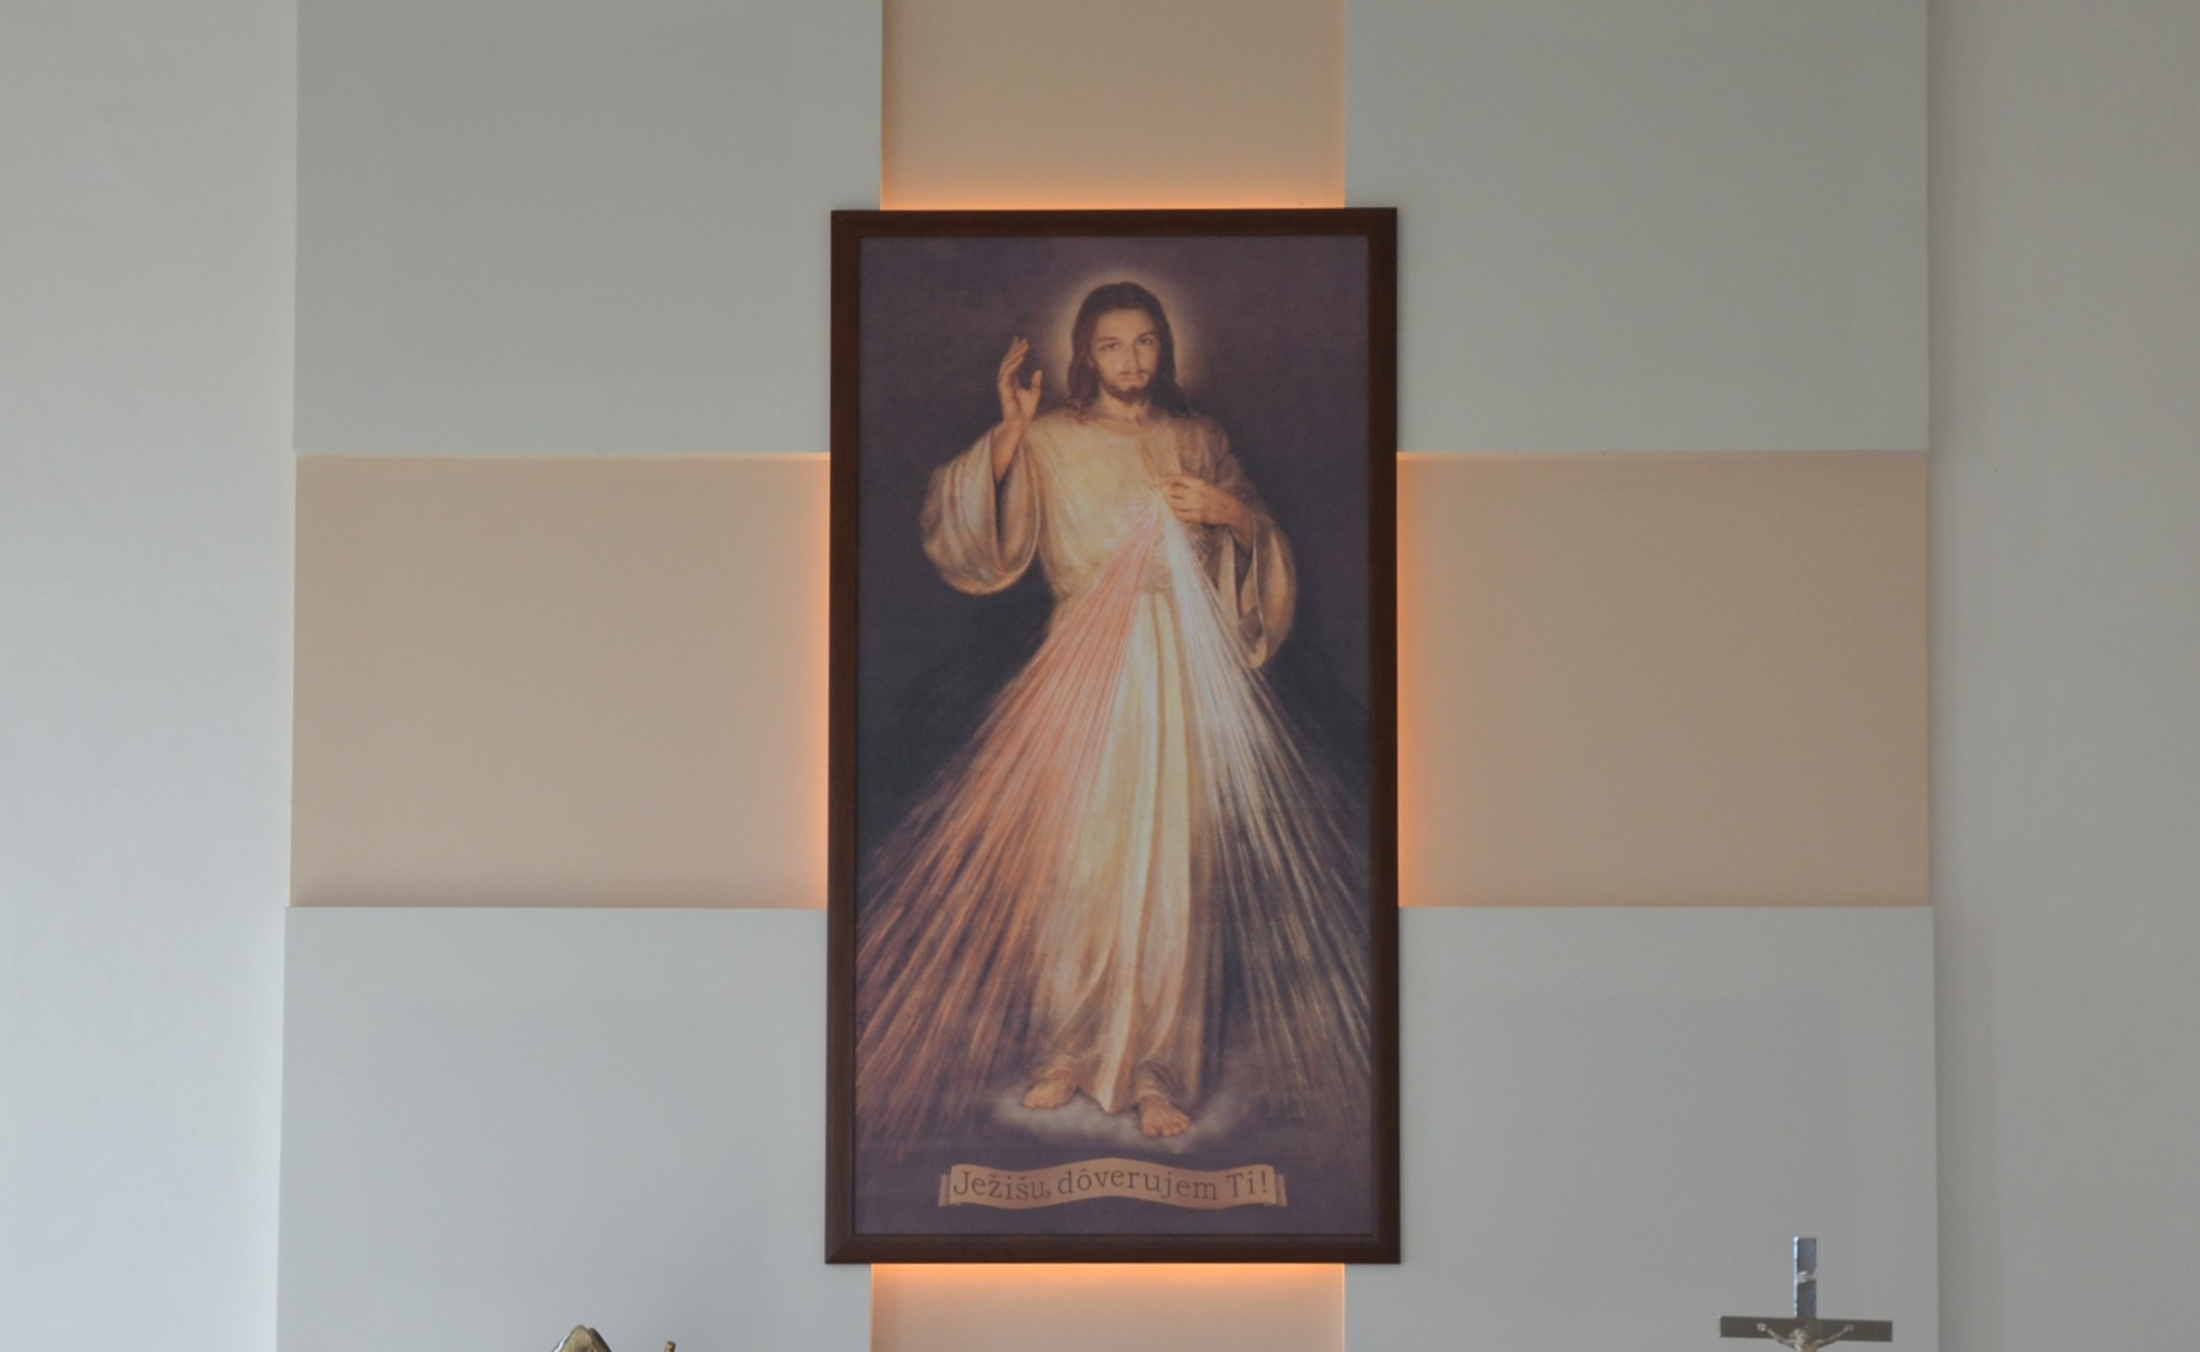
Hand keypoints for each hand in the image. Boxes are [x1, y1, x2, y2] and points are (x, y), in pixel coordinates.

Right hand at [991, 338, 1041, 478]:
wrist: (1020, 423)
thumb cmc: (1025, 411)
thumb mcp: (1034, 394)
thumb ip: (1035, 382)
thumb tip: (1038, 370)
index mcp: (1011, 380)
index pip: (1012, 361)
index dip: (1015, 350)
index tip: (1020, 339)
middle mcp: (1005, 380)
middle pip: (1008, 360)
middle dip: (1015, 349)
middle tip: (1023, 339)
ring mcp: (1003, 384)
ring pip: (1006, 364)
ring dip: (1015, 354)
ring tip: (1024, 346)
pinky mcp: (1003, 389)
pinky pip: (1007, 373)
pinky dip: (1014, 364)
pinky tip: (1021, 357)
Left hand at [1162, 474, 1252, 539]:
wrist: (1231, 510)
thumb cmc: (1218, 496)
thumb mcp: (1207, 484)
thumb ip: (1194, 480)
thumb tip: (1180, 475)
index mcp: (1200, 483)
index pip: (1178, 478)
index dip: (1168, 479)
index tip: (1162, 480)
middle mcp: (1197, 493)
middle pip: (1172, 491)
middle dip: (1165, 491)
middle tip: (1163, 492)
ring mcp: (1196, 506)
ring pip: (1174, 503)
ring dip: (1169, 502)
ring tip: (1169, 501)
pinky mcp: (1198, 517)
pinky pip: (1180, 514)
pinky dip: (1176, 512)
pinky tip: (1177, 510)